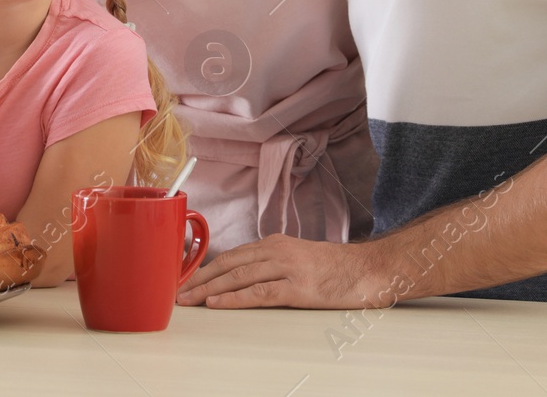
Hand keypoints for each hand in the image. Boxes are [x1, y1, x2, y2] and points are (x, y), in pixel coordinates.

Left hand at [176, 233, 374, 309]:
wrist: (368, 270)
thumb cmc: (335, 268)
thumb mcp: (298, 257)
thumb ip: (272, 263)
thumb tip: (244, 275)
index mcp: (274, 243)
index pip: (232, 255)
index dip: (206, 268)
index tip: (186, 278)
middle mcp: (276, 251)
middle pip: (229, 264)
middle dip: (200, 278)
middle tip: (178, 291)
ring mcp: (287, 268)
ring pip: (238, 277)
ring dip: (209, 289)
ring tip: (189, 299)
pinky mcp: (298, 288)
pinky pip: (259, 293)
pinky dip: (234, 298)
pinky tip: (217, 303)